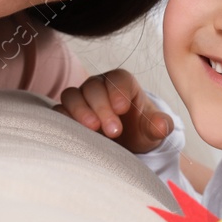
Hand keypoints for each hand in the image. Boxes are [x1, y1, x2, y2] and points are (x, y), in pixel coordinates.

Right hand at [53, 69, 173, 153]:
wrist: (125, 142)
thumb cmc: (139, 130)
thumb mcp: (152, 129)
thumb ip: (159, 125)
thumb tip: (162, 126)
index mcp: (122, 83)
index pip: (118, 79)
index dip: (119, 91)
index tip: (123, 108)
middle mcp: (99, 86)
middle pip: (94, 87)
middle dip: (102, 107)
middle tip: (114, 131)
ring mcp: (81, 99)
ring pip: (72, 95)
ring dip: (80, 111)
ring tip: (92, 129)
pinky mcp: (67, 114)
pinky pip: (59, 111)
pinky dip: (64, 119)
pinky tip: (74, 133)